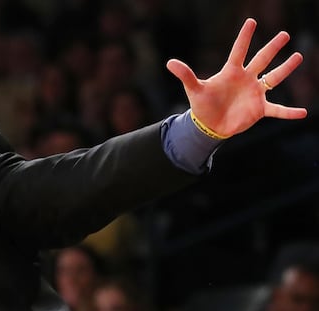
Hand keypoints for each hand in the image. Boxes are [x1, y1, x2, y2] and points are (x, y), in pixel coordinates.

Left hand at [166, 18, 306, 137]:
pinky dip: (290, 112)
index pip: (239, 51)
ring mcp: (255, 93)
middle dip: (272, 47)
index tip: (251, 21)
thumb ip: (186, 75)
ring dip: (286, 69)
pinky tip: (303, 112)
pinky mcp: (259, 109)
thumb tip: (169, 63)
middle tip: (284, 34)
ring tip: (298, 57)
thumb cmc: (203, 105)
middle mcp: (246, 79)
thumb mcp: (194, 89)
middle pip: (262, 60)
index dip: (244, 37)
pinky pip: (278, 110)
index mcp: (231, 72)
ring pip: (274, 78)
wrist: (209, 125)